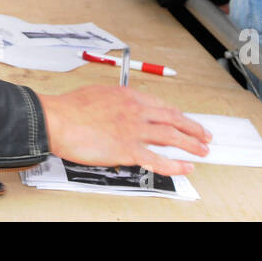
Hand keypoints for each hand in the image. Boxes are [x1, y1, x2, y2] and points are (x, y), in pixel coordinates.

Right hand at [38, 85, 209, 175]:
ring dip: (191, 144)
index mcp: (128, 96)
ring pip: (171, 136)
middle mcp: (136, 111)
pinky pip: (158, 159)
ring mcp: (133, 130)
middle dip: (192, 127)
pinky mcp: (128, 149)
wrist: (57, 119)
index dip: (177, 115)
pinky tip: (186, 166)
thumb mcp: (98, 94)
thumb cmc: (70, 108)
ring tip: (203, 151)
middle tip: (204, 134)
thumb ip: (115, 102)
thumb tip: (119, 108)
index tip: (184, 120)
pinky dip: (175, 164)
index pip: (161, 105)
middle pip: (173, 118)